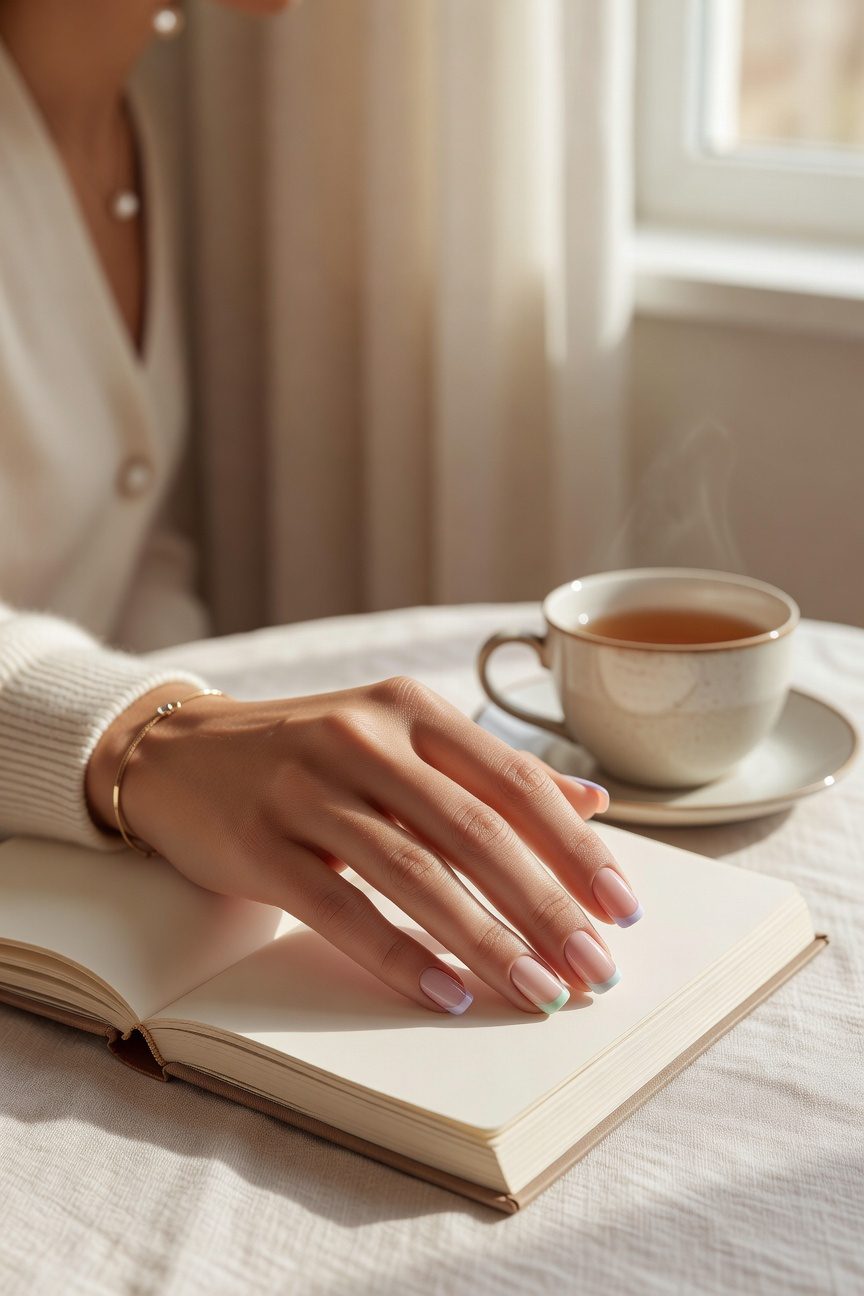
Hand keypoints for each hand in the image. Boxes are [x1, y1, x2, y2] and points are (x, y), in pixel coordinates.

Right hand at [86, 677, 641, 1014]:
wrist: (180, 752)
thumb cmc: (308, 751)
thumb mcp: (399, 737)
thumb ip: (490, 771)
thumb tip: (592, 807)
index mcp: (412, 708)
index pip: (515, 781)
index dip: (576, 847)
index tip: (622, 907)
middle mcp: (365, 737)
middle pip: (477, 830)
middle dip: (546, 905)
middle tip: (594, 969)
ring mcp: (308, 789)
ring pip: (415, 873)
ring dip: (486, 940)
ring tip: (539, 993)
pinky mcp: (261, 843)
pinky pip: (342, 908)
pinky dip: (400, 954)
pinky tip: (447, 994)